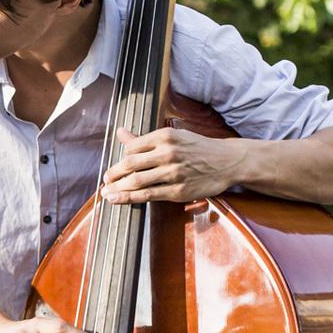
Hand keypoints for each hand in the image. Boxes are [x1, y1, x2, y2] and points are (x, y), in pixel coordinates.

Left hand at [103, 127, 236, 204]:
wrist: (227, 161)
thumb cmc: (197, 148)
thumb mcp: (173, 137)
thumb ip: (144, 139)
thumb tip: (120, 133)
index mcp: (164, 136)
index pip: (131, 148)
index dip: (120, 160)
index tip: (114, 168)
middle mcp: (168, 153)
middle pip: (130, 164)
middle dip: (113, 174)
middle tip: (105, 181)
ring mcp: (173, 173)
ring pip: (137, 181)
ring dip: (117, 188)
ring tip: (106, 193)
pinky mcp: (178, 191)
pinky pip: (148, 195)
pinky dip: (129, 198)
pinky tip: (117, 200)